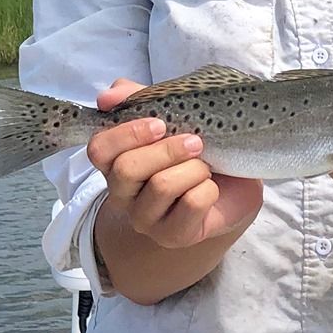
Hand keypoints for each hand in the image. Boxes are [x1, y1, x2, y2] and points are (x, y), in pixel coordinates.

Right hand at [87, 77, 263, 251]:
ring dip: (193, 168)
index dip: (126, 134)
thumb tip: (107, 96)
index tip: (160, 124)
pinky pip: (191, 203)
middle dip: (167, 150)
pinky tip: (211, 188)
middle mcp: (123, 194)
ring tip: (205, 166)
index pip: (99, 150)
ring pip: (161, 186)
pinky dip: (209, 188)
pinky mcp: (174, 235)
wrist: (234, 183)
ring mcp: (146, 219)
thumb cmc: (196, 148)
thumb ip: (138, 99)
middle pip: (127, 169)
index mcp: (115, 162)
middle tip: (195, 142)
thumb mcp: (171, 115)